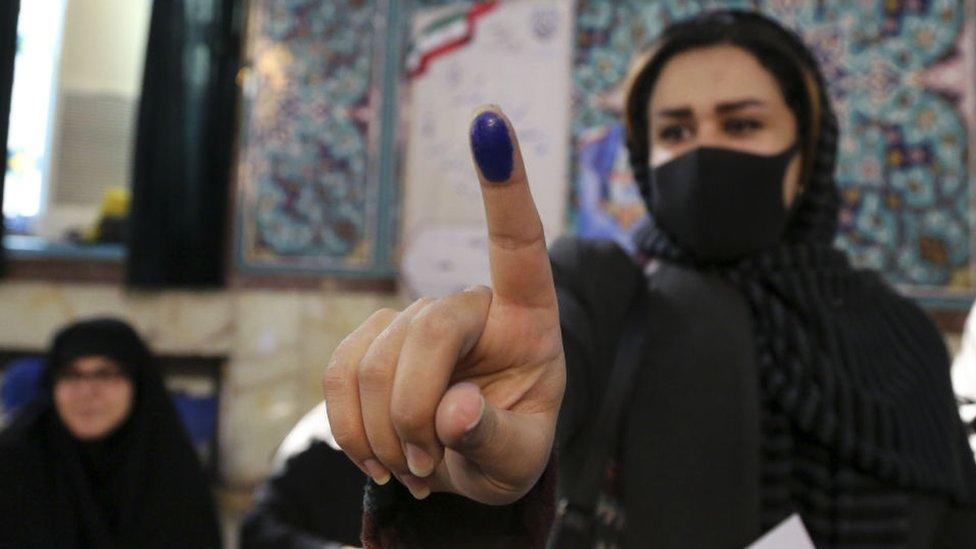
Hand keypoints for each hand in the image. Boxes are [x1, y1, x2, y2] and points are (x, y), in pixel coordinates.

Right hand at [322, 105, 564, 504]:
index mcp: (528, 319)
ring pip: (375, 360)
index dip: (504, 185)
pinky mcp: (370, 342)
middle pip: (426, 329)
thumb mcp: (518, 460)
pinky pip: (338, 374)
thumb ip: (493, 437)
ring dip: (385, 432)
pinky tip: (376, 456)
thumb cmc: (505, 451)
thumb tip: (450, 412)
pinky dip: (349, 427)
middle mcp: (471, 307)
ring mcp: (415, 321)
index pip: (518, 244)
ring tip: (414, 467)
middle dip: (414, 410)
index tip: (490, 121)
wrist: (460, 468)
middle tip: (426, 467)